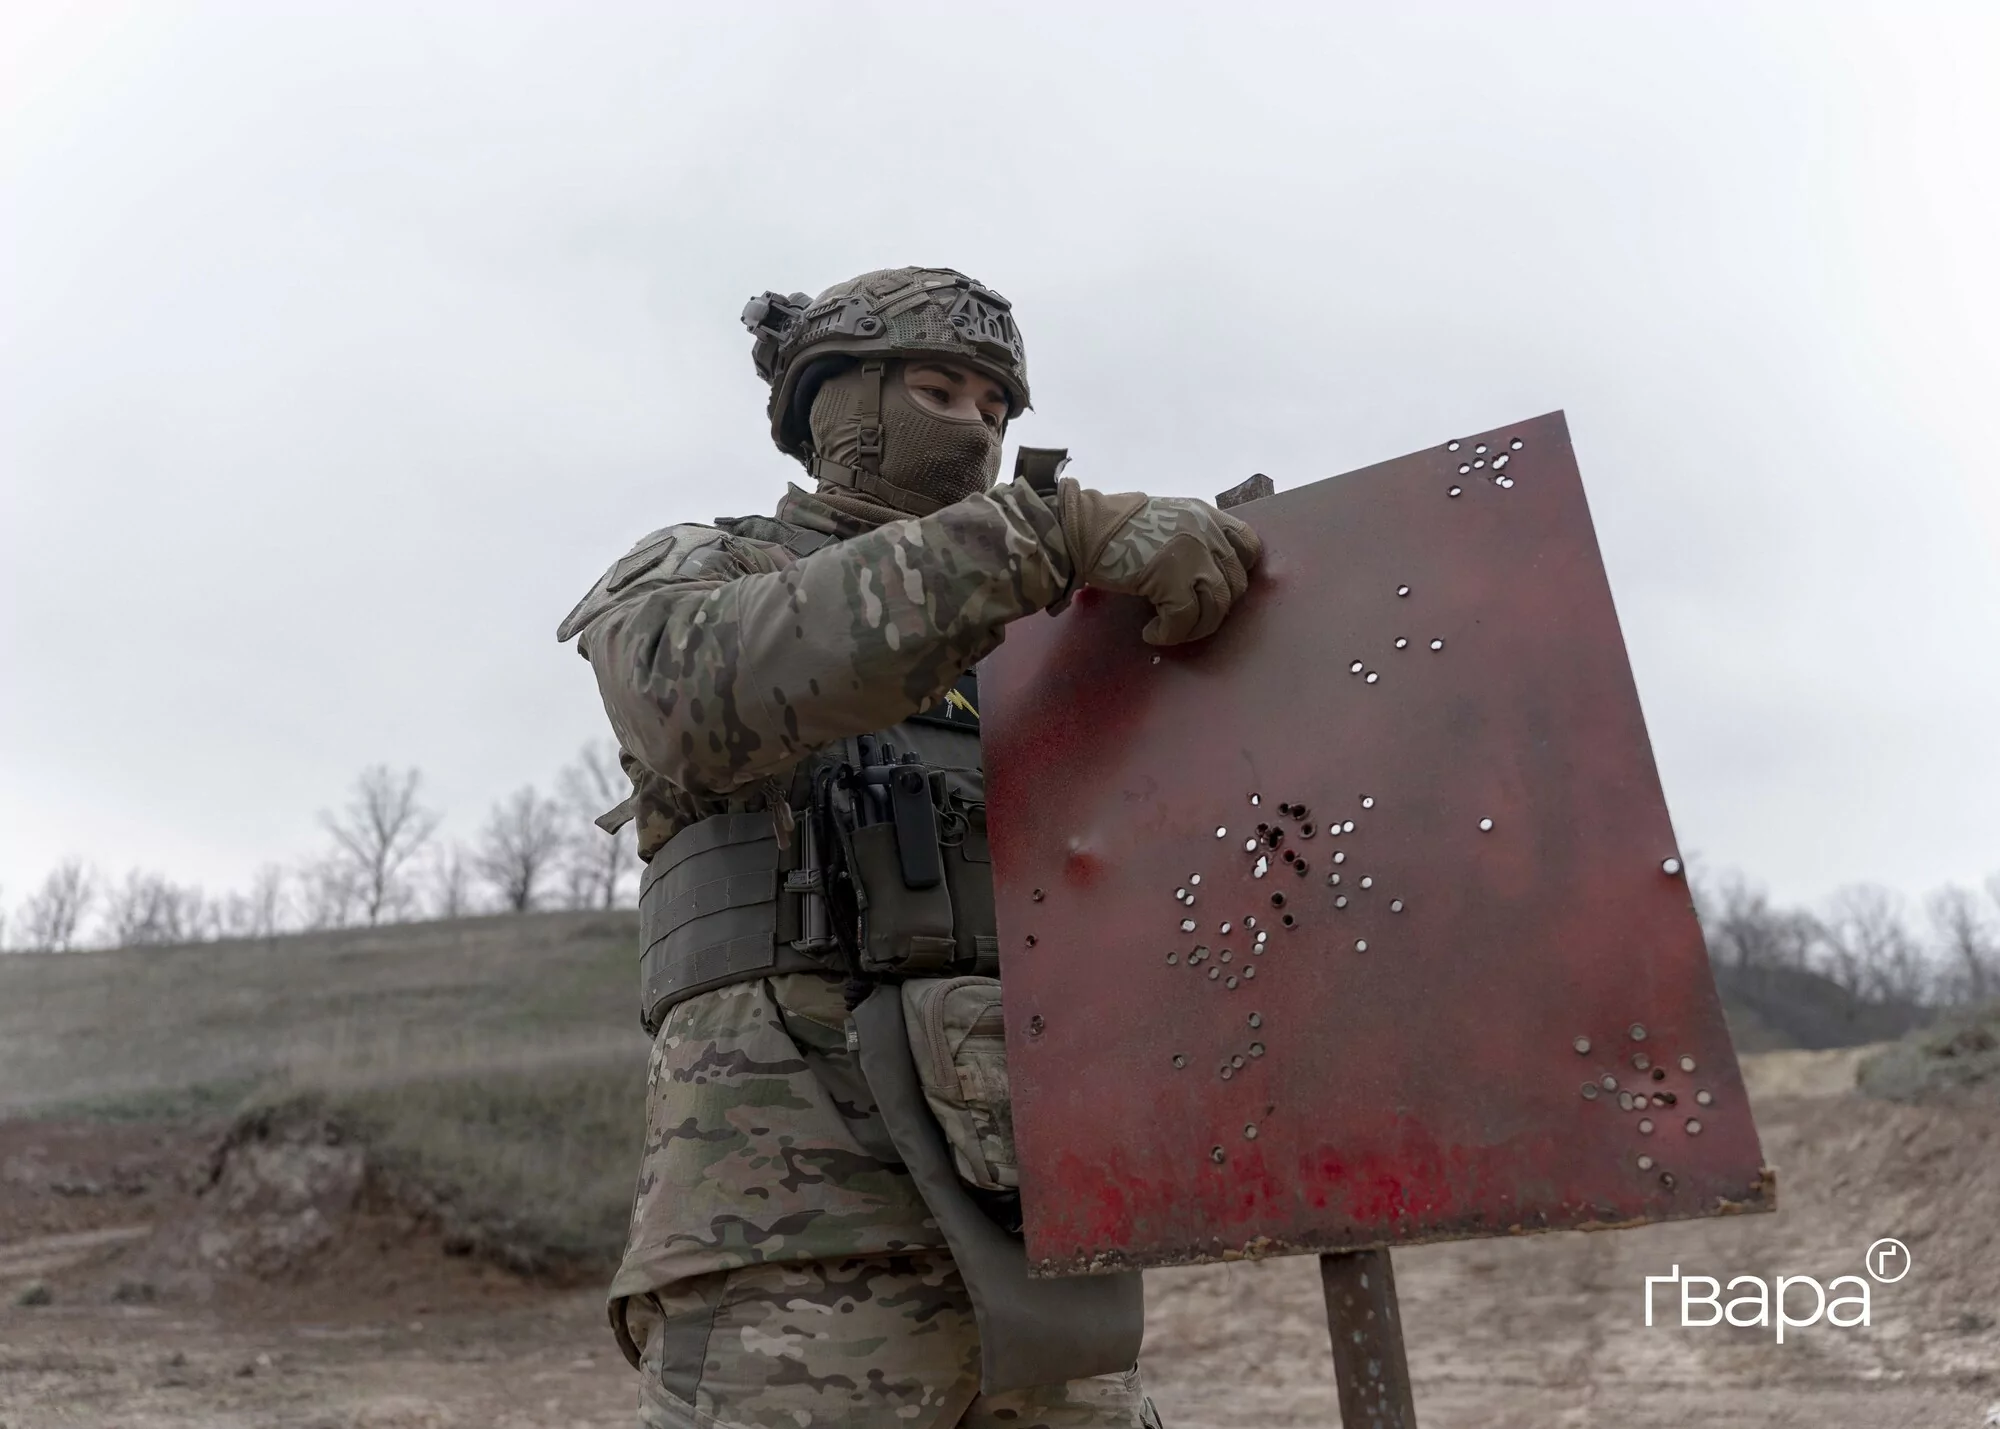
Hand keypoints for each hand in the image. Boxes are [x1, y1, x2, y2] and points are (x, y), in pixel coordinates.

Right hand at [1056, 479, 1262, 643]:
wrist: (1085, 528)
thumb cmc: (1117, 527)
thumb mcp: (1168, 520)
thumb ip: (1194, 538)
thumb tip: (1205, 576)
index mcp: (1207, 516)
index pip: (1249, 545)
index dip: (1240, 572)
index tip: (1219, 587)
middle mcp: (1206, 533)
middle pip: (1235, 583)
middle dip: (1215, 608)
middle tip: (1189, 617)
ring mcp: (1192, 556)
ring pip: (1215, 606)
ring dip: (1195, 627)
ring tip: (1171, 630)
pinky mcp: (1171, 578)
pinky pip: (1184, 619)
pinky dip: (1170, 634)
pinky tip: (1152, 633)